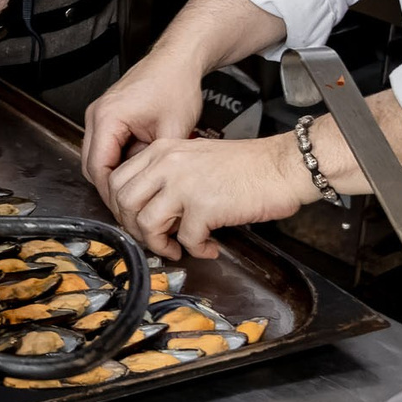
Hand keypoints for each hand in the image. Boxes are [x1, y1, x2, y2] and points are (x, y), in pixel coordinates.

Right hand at [81, 48, 208, 199]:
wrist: (177, 60)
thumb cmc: (175, 84)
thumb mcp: (174, 130)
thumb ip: (158, 163)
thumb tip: (154, 190)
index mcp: (108, 117)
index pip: (98, 167)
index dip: (112, 192)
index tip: (127, 209)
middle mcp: (97, 115)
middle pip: (92, 165)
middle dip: (110, 188)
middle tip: (131, 207)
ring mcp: (101, 115)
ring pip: (97, 157)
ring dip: (115, 175)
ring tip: (138, 191)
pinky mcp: (109, 116)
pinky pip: (107, 147)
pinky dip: (120, 162)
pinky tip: (140, 170)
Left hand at [107, 132, 311, 260]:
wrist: (283, 165)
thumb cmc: (246, 167)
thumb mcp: (194, 158)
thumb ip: (167, 177)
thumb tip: (148, 210)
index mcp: (162, 151)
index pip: (118, 179)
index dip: (123, 208)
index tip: (137, 222)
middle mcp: (167, 164)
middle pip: (124, 202)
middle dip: (135, 229)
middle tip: (154, 240)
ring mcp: (184, 184)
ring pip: (146, 223)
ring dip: (160, 244)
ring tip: (178, 248)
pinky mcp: (205, 206)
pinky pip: (186, 239)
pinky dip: (197, 250)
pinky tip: (210, 248)